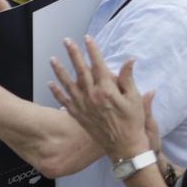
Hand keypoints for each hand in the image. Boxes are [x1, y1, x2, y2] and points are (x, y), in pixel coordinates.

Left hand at [48, 37, 151, 161]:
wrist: (124, 148)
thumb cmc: (133, 123)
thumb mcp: (135, 99)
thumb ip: (128, 79)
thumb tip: (129, 60)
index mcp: (107, 91)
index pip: (98, 65)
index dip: (93, 50)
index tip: (88, 38)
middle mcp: (92, 97)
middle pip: (81, 71)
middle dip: (74, 54)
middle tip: (67, 41)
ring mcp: (83, 107)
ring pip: (69, 85)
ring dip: (60, 70)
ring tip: (53, 58)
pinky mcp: (79, 116)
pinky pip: (65, 101)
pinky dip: (57, 92)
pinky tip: (51, 83)